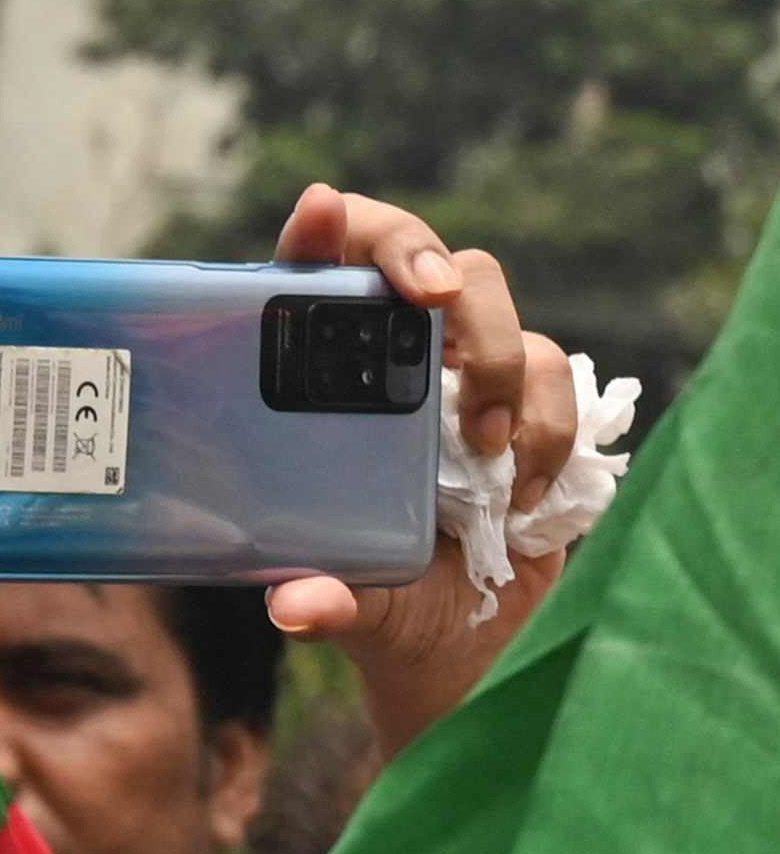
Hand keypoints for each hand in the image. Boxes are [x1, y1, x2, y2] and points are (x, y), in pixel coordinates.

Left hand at [268, 181, 586, 755]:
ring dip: (495, 365)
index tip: (324, 213)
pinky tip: (522, 490)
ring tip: (485, 451)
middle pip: (422, 263)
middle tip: (434, 304)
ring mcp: (464, 374)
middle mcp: (394, 360)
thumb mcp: (336, 601)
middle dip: (428, 265)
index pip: (313, 276)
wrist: (451, 640)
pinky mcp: (528, 401)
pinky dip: (547, 424)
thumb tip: (299, 605)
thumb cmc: (371, 601)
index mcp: (318, 383)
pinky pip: (553, 375)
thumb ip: (319, 596)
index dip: (321, 232)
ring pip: (497, 307)